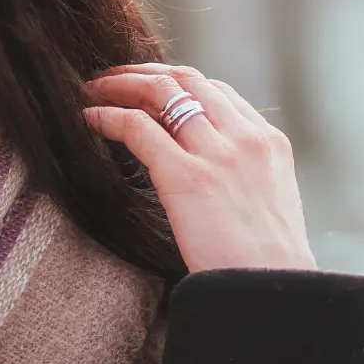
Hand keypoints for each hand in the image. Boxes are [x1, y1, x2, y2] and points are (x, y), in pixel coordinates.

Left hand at [80, 62, 318, 271]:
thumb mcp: (268, 203)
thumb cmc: (266, 264)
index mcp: (269, 142)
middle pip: (188, 79)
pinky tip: (91, 119)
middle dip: (145, 73)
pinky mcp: (187, 176)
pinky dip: (110, 117)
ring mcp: (217, 154)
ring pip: (161, 92)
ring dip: (121, 85)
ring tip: (95, 91)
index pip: (218, 92)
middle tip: (113, 79)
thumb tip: (209, 175)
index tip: (150, 89)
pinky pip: (138, 128)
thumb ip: (242, 176)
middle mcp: (245, 137)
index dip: (178, 83)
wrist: (272, 290)